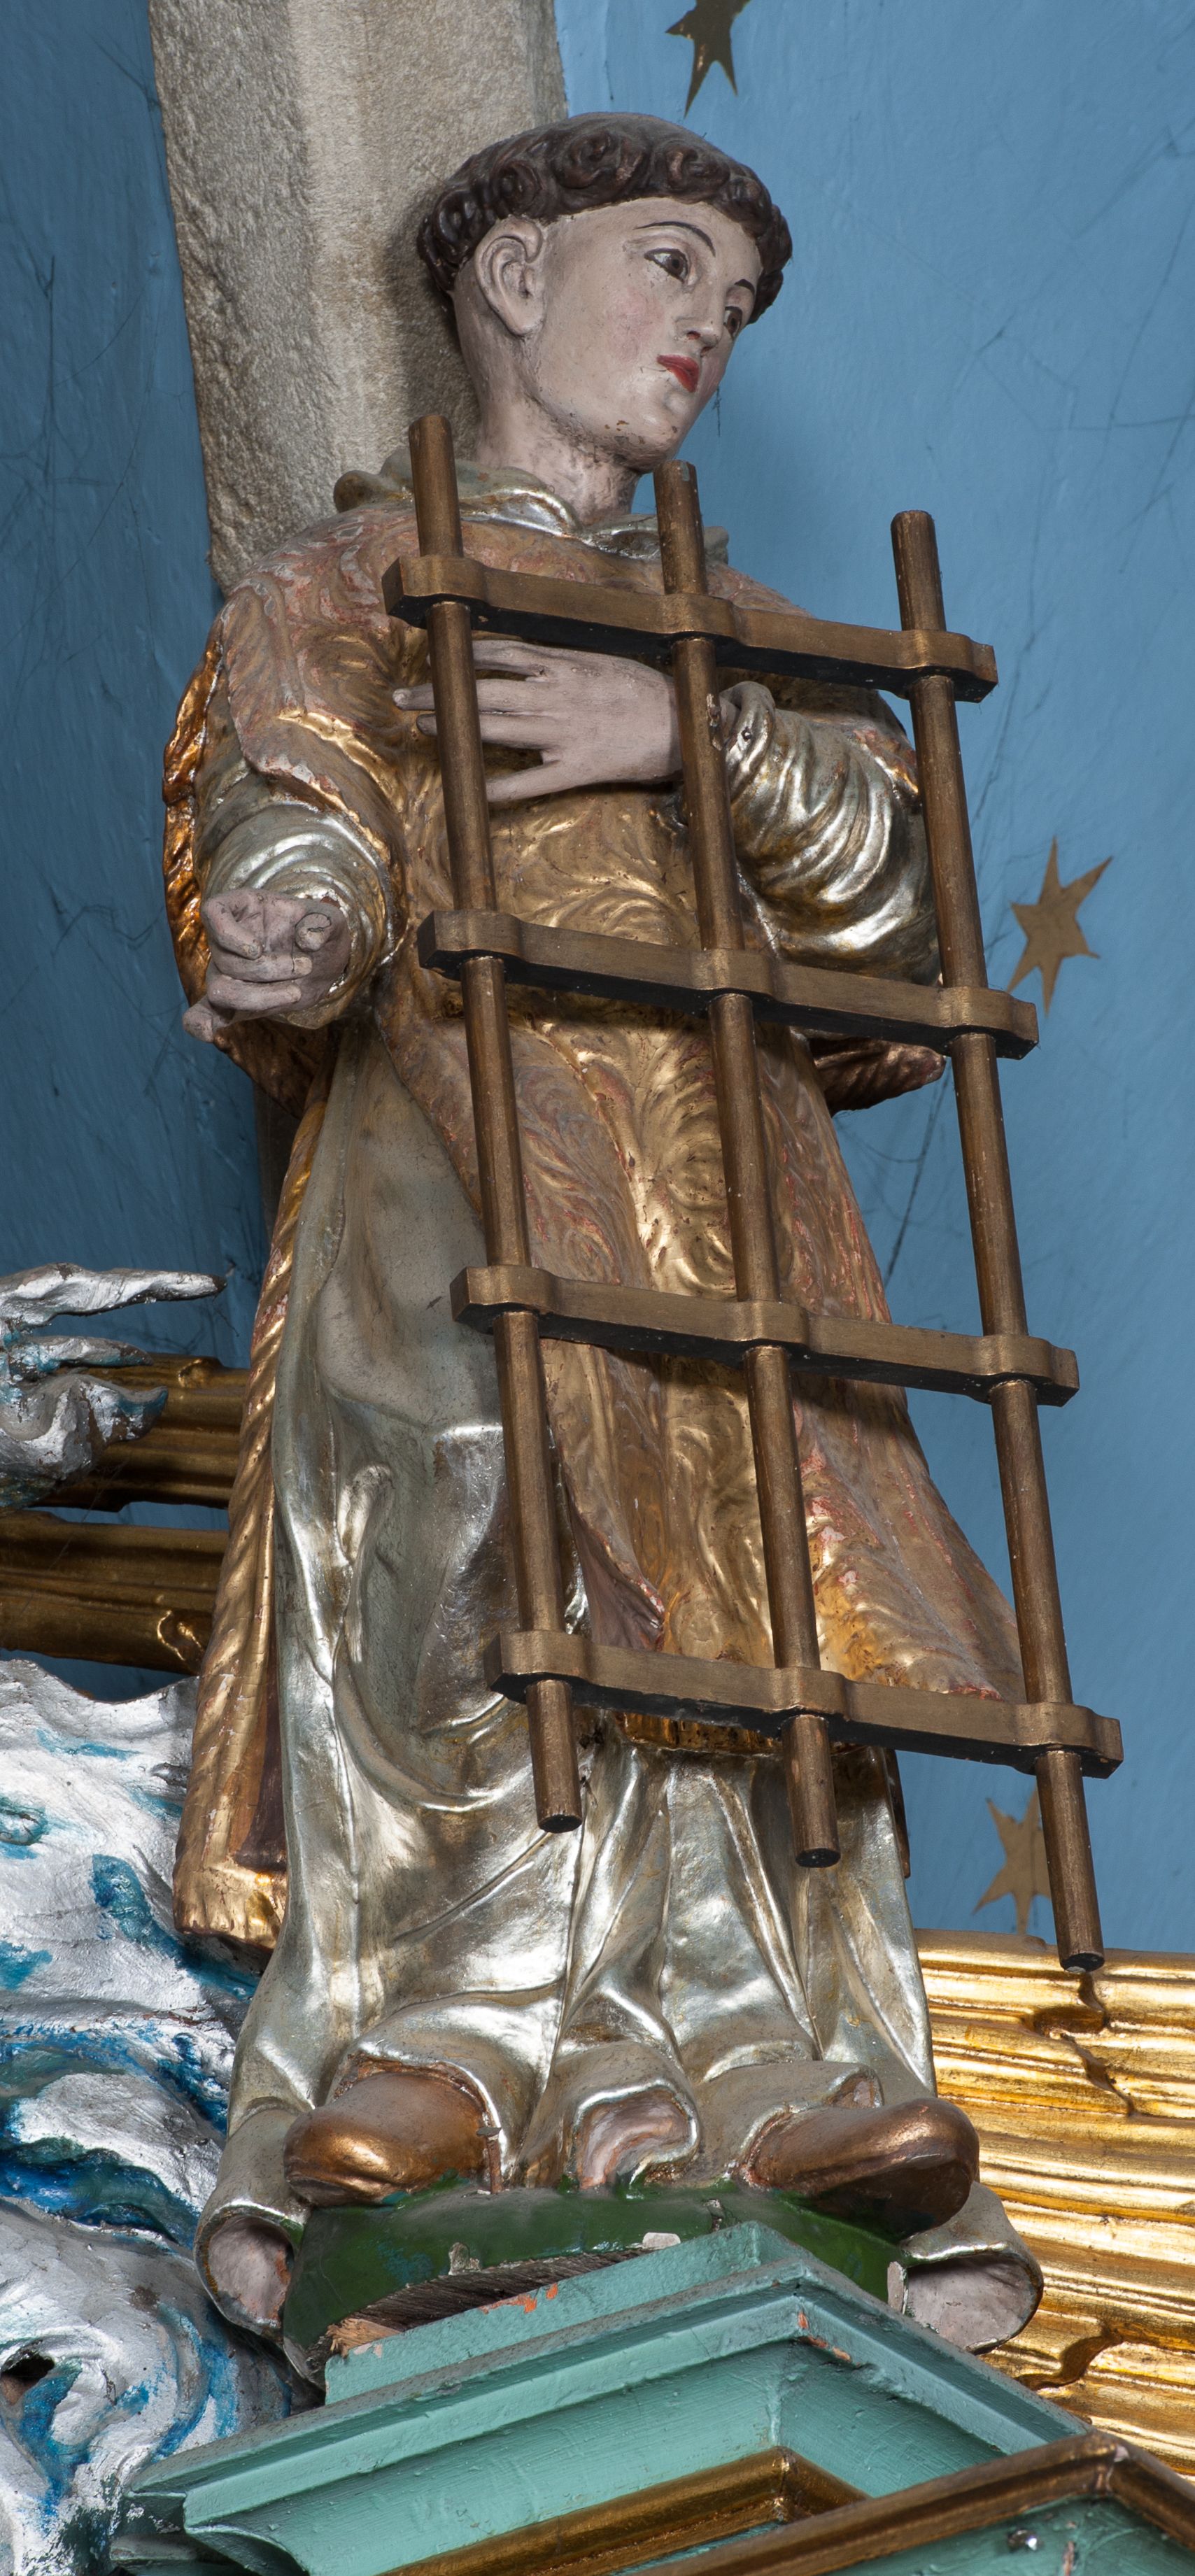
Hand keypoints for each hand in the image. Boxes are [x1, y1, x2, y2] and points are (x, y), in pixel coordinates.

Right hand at [184, 891, 351, 1040]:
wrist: (323, 962)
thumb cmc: (319, 933)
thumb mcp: (332, 921)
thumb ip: (324, 924)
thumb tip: (307, 942)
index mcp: (243, 909)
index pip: (213, 912)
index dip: (228, 934)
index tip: (257, 950)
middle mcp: (227, 940)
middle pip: (224, 960)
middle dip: (266, 970)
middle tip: (305, 967)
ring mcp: (226, 971)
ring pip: (221, 990)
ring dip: (261, 997)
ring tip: (296, 992)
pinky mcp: (234, 1000)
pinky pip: (206, 1012)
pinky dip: (201, 1023)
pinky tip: (208, 1034)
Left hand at [395, 639, 682, 805]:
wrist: (687, 725)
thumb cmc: (648, 692)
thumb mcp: (604, 660)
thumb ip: (563, 659)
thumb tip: (525, 655)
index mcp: (564, 665)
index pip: (500, 653)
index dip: (460, 656)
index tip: (432, 657)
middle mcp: (557, 695)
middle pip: (485, 690)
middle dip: (440, 691)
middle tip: (402, 697)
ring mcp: (564, 733)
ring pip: (497, 727)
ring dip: (455, 727)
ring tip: (423, 728)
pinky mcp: (576, 769)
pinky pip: (530, 781)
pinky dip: (499, 786)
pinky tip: (471, 788)